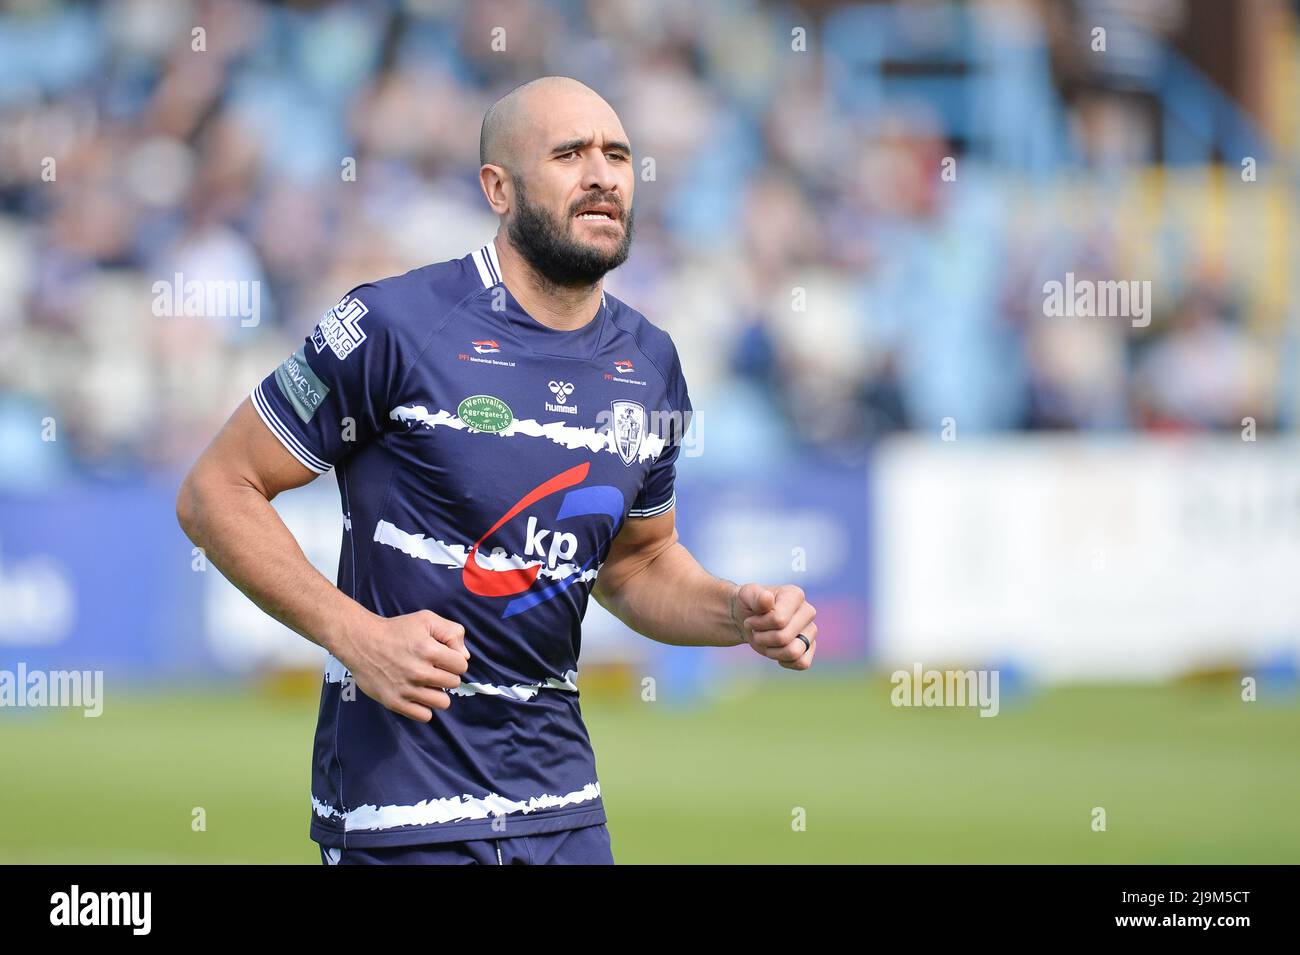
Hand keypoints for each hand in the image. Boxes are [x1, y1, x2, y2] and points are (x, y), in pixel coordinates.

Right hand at [332, 609, 471, 720]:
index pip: (461, 665)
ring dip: (437, 692)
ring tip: (426, 682)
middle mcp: (419, 672)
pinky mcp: (395, 703)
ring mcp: (406, 690)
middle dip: (446, 675)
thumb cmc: (396, 630)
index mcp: (429, 650)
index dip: (454, 660)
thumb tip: (464, 657)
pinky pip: (424, 716)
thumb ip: (452, 632)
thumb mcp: (427, 619)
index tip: (443, 657)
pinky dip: (424, 707)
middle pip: (453, 683)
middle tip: (432, 668)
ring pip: (442, 702)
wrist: (361, 642)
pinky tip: (417, 695)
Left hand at [731, 583, 816, 669]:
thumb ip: (755, 596)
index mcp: (795, 595)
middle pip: (784, 637)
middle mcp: (808, 612)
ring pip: (794, 652)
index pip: (779, 620)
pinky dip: (784, 661)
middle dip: (763, 638)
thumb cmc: (748, 605)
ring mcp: (811, 630)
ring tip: (766, 641)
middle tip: (757, 631)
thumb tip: (767, 598)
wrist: (749, 619)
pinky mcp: (810, 647)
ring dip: (772, 651)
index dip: (759, 624)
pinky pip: (802, 663)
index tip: (751, 619)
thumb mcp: (746, 595)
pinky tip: (776, 651)